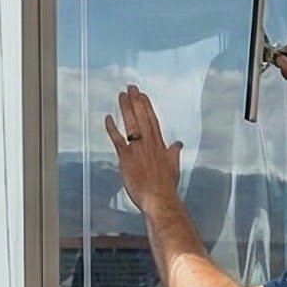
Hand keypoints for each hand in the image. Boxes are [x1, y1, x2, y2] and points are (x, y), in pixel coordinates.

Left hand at [102, 85, 182, 210]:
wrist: (159, 199)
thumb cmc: (166, 187)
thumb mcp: (174, 167)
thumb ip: (174, 153)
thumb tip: (178, 144)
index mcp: (160, 145)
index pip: (153, 121)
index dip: (147, 107)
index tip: (143, 96)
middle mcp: (149, 144)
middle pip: (142, 117)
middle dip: (136, 101)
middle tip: (131, 87)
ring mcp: (137, 149)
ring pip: (131, 123)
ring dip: (126, 108)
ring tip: (121, 95)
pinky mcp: (126, 157)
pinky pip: (117, 139)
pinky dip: (112, 128)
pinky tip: (108, 117)